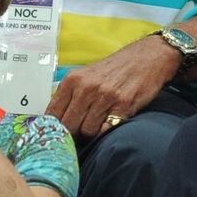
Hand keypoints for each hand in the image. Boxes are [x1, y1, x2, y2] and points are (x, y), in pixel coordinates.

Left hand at [46, 35, 177, 138]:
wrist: (144, 58)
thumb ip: (70, 95)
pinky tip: (108, 124)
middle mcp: (86, 88)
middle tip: (76, 137)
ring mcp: (105, 97)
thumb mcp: (85, 76)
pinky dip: (104, 132)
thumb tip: (55, 120)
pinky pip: (106, 130)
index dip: (52, 128)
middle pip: (68, 125)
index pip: (53, 112)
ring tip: (96, 125)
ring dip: (90, 133)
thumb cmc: (112, 70)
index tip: (55, 135)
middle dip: (71, 134)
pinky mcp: (123, 106)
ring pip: (87, 131)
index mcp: (72, 80)